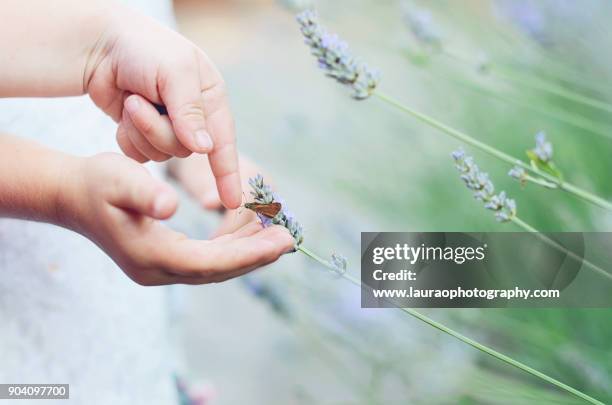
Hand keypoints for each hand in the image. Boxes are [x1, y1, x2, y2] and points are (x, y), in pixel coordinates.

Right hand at [58, 153, 293, 285]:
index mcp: (152, 255)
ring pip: (215, 266)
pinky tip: (248, 228)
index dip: (249, 254)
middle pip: (218, 270)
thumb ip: (144, 193)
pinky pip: (206, 258)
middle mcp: (158, 270)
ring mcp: (160, 269)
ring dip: (246, 250)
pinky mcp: (164, 260)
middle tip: (289, 237)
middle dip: (256, 255)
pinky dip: (230, 245)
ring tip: (274, 228)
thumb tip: (171, 206)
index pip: (211, 262)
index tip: (283, 242)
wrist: (73, 195)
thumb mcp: (118, 179)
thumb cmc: (97, 183)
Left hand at [85, 5, 240, 207]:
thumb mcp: (175, 71)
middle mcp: (193, 117)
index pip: (224, 142)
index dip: (228, 174)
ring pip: (161, 155)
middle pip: (184, 150)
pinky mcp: (143, 136)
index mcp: (211, 98)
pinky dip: (128, 137)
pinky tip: (123, 113)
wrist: (99, 45)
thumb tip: (204, 149)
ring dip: (140, 129)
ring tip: (130, 100)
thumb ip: (190, 111)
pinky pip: (139, 155)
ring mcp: (167, 128)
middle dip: (157, 130)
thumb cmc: (144, 48)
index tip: (232, 203)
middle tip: (137, 101)